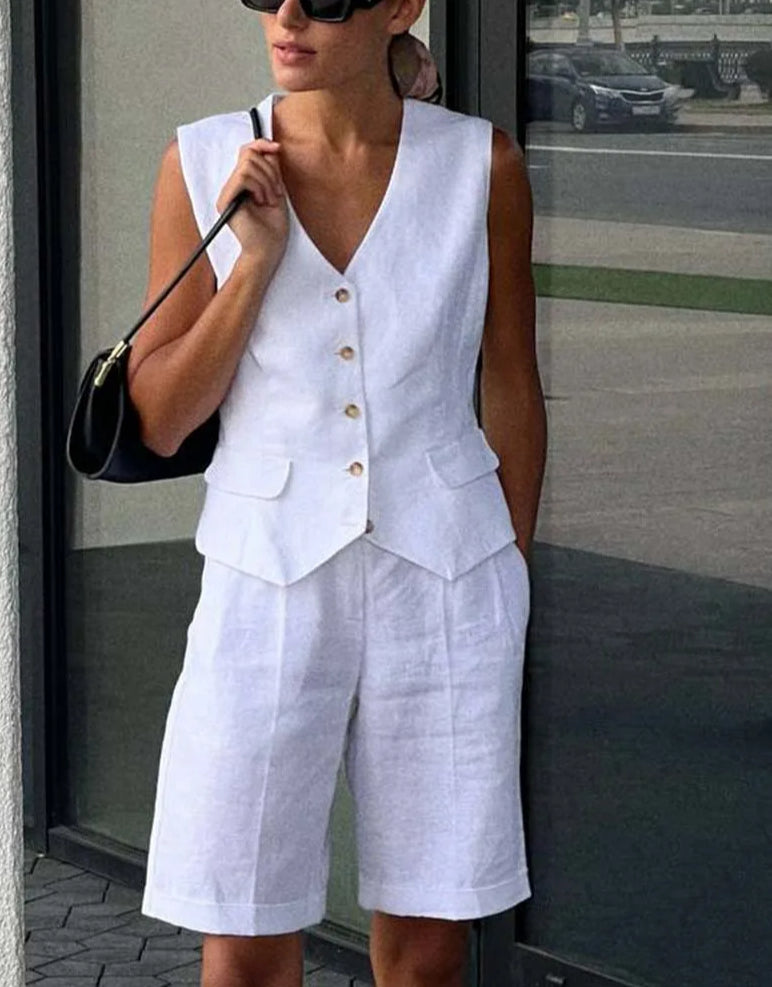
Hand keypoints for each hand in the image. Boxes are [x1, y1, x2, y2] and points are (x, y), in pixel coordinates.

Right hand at [215, 138, 289, 271]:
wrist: (268, 252)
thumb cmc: (273, 229)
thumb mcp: (277, 192)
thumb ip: (272, 171)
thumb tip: (271, 148)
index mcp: (243, 184)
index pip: (246, 151)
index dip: (261, 144)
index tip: (277, 148)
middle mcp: (232, 187)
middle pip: (248, 153)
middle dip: (270, 170)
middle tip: (276, 193)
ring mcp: (227, 193)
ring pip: (247, 164)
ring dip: (267, 180)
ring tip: (270, 200)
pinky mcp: (226, 200)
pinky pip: (243, 176)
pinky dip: (259, 186)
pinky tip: (262, 201)